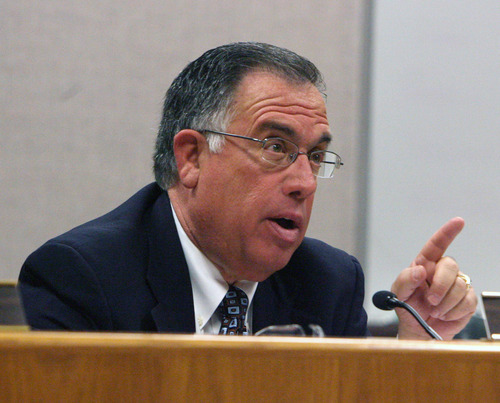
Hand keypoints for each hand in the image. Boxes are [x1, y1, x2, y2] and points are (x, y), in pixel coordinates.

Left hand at [391, 217, 477, 339]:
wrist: (418, 330)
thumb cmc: (407, 307)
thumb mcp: (399, 293)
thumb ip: (406, 280)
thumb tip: (420, 270)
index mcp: (425, 264)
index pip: (437, 244)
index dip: (447, 232)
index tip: (458, 222)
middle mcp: (442, 271)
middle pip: (450, 266)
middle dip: (441, 285)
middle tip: (430, 300)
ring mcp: (456, 284)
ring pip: (459, 286)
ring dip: (445, 302)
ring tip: (434, 310)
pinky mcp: (467, 300)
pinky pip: (468, 301)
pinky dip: (454, 311)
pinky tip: (444, 315)